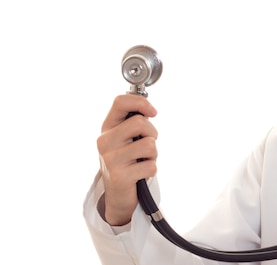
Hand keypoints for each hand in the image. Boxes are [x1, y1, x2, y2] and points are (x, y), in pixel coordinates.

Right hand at [97, 94, 157, 225]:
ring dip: (153, 154)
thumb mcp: (125, 138)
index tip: (153, 113)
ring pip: (149, 145)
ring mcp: (111, 159)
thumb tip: (149, 110)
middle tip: (147, 144)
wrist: (118, 193)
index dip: (141, 103)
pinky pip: (151, 166)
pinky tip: (140, 174)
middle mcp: (105, 141)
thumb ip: (134, 121)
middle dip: (152, 133)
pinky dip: (151, 170)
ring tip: (142, 160)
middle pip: (140, 123)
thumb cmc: (127, 160)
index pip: (120, 102)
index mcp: (107, 128)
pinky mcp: (120, 176)